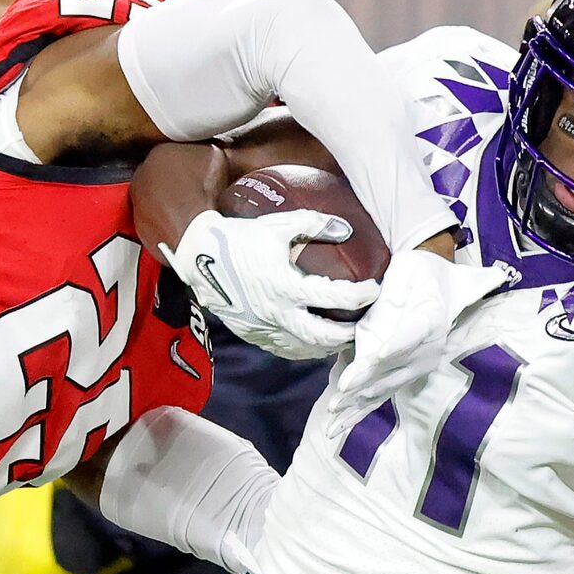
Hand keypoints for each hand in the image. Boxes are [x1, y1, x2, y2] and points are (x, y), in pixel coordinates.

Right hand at [165, 207, 372, 359]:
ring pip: (305, 349)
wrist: (199, 259)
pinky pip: (284, 349)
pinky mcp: (253, 333)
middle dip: (349, 334)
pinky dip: (304, 349)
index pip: (336, 298)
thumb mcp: (279, 226)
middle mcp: (278, 314)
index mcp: (288, 287)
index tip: (374, 290)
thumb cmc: (239, 239)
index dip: (361, 295)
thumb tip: (346, 228)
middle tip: (364, 325)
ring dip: (328, 346)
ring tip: (343, 336)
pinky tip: (312, 342)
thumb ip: (315, 224)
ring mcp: (265, 327)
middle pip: (324, 336)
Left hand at [332, 241, 515, 413]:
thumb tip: (387, 294)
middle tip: (343, 388)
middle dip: (366, 379)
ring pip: (384, 386)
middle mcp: (425, 349)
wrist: (439, 287)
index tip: (378, 356)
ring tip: (336, 410)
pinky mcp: (402, 374)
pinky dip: (357, 411)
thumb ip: (399, 286)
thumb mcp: (410, 270)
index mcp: (430, 319)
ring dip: (358, 400)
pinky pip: (379, 394)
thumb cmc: (421, 275)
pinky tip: (337, 424)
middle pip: (393, 366)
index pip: (412, 335)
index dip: (396, 346)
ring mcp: (415, 365)